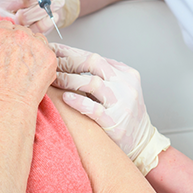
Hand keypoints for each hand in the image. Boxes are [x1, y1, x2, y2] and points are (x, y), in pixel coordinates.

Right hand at [0, 21, 55, 108]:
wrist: (4, 108)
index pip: (5, 26)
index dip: (5, 38)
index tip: (6, 48)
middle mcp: (19, 35)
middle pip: (21, 31)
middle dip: (19, 42)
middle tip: (15, 60)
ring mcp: (36, 45)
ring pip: (36, 39)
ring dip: (32, 48)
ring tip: (25, 66)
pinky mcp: (49, 57)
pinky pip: (47, 51)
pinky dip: (42, 59)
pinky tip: (33, 72)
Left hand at [51, 43, 169, 174]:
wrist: (142, 142)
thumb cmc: (126, 114)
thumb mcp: (121, 87)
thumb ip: (104, 74)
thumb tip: (74, 59)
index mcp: (126, 74)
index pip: (95, 56)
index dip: (71, 52)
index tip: (54, 51)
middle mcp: (126, 85)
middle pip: (93, 64)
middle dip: (68, 61)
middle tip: (51, 63)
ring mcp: (121, 104)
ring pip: (92, 83)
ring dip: (69, 80)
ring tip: (54, 80)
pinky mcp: (115, 123)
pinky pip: (94, 109)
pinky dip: (78, 102)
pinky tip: (65, 98)